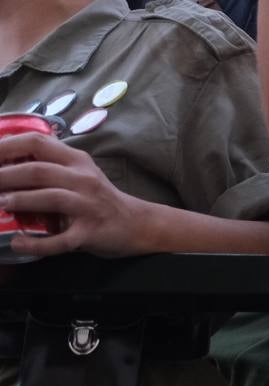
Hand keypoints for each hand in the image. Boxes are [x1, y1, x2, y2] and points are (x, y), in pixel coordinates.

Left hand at [0, 133, 148, 258]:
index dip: (7, 146)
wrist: (136, 223)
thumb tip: (6, 163)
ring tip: (0, 204)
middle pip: (39, 171)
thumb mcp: (78, 174)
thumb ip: (50, 166)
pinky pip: (61, 240)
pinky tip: (19, 243)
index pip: (38, 142)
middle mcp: (83, 179)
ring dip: (20, 201)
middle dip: (5, 175)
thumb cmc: (98, 198)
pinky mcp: (90, 232)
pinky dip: (37, 243)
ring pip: (51, 198)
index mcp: (77, 161)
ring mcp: (88, 205)